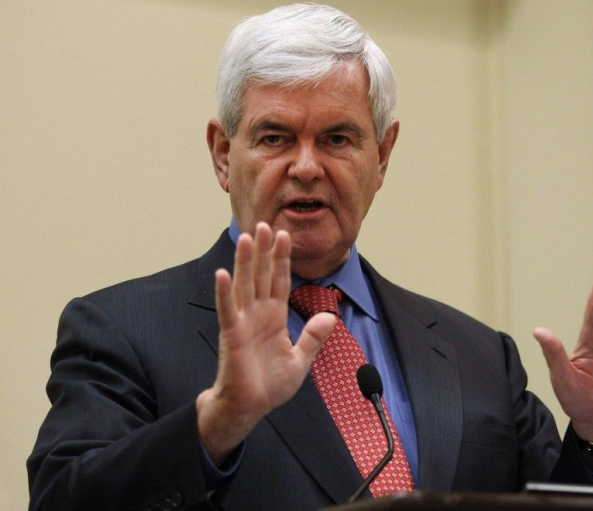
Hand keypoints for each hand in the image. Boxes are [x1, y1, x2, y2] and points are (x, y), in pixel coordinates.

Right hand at [196, 222, 335, 464]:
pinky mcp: (231, 335)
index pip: (280, 281)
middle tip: (264, 223)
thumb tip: (330, 317)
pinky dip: (225, 292)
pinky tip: (222, 273)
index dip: (282, 259)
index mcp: (275, 317)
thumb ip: (313, 337)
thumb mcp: (300, 360)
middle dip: (264, 251)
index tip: (285, 235)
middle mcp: (258, 314)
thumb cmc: (269, 385)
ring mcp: (244, 322)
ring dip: (245, 262)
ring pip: (245, 285)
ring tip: (247, 237)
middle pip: (262, 275)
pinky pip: (228, 310)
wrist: (250, 408)